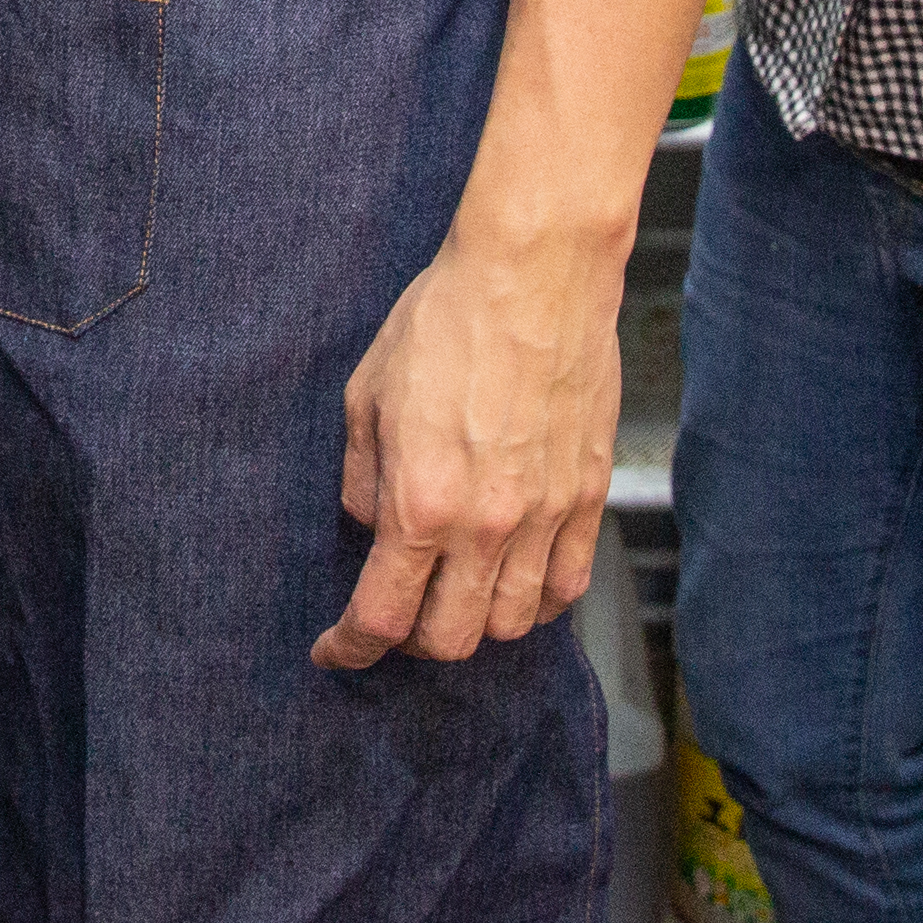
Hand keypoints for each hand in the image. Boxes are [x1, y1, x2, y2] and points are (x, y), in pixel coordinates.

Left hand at [315, 220, 617, 667]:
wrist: (535, 274)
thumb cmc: (446, 319)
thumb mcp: (367, 393)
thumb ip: (363, 479)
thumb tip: (372, 529)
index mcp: (421, 502)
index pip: (382, 617)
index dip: (351, 647)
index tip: (334, 649)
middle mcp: (487, 524)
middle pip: (450, 639)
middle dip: (410, 641)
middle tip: (396, 613)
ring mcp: (546, 515)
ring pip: (513, 624)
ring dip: (476, 623)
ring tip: (456, 595)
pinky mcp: (587, 497)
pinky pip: (567, 586)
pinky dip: (538, 602)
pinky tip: (515, 582)